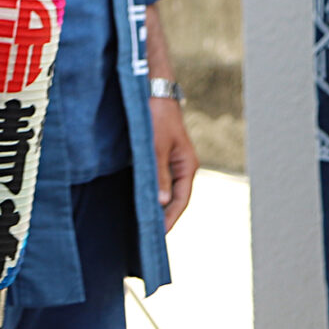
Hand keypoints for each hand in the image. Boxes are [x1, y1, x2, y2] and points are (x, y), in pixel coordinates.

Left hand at [150, 96, 198, 231]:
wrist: (153, 91)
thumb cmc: (157, 116)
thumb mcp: (156, 146)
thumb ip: (159, 174)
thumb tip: (161, 202)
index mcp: (187, 166)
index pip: (181, 200)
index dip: (171, 218)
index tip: (160, 235)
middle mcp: (182, 166)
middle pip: (175, 198)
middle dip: (164, 216)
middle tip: (149, 236)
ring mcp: (172, 162)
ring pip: (166, 190)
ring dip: (157, 206)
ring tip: (144, 224)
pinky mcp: (161, 156)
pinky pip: (158, 180)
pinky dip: (152, 192)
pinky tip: (141, 201)